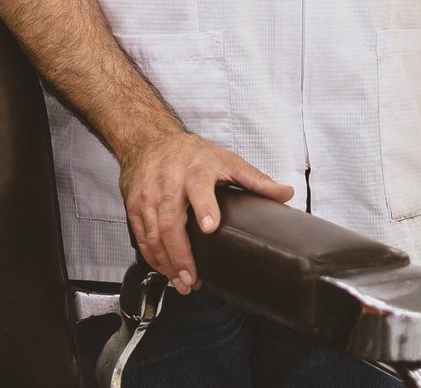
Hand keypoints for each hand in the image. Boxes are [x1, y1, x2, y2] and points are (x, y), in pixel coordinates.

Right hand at [118, 130, 292, 294]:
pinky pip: (141, 236)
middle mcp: (168, 181)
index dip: (204, 207)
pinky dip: (152, 257)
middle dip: (181, 253)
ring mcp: (148, 194)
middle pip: (170, 221)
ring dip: (166, 262)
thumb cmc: (191, 153)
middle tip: (193, 278)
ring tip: (183, 282)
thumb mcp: (226, 160)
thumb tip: (286, 193)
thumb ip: (256, 179)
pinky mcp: (134, 205)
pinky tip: (166, 270)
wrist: (150, 139)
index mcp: (195, 169)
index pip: (199, 188)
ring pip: (152, 233)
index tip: (210, 227)